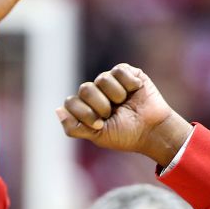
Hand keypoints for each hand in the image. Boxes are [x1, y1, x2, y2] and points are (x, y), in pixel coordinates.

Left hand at [56, 63, 191, 165]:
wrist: (152, 130)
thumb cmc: (125, 135)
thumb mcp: (97, 137)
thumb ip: (74, 127)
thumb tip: (57, 110)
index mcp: (86, 108)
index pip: (71, 102)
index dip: (84, 113)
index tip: (99, 125)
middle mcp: (96, 93)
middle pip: (85, 89)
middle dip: (100, 105)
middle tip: (112, 114)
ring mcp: (111, 82)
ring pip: (102, 79)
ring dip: (116, 96)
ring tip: (126, 104)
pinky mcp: (127, 73)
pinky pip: (119, 70)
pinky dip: (128, 83)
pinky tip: (135, 91)